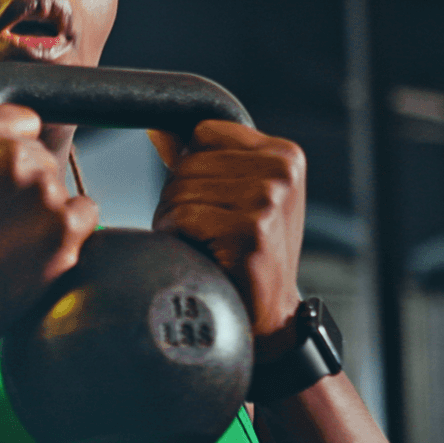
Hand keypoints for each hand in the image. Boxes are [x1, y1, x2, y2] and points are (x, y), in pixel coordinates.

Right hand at [0, 104, 99, 338]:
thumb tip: (0, 131)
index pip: (22, 119)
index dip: (15, 142)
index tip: (6, 168)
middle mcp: (15, 159)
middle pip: (41, 155)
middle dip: (27, 179)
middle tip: (0, 214)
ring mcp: (45, 194)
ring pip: (59, 185)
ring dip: (44, 205)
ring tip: (11, 237)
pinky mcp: (67, 229)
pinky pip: (85, 211)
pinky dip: (69, 226)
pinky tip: (38, 244)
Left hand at [149, 121, 306, 354]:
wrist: (269, 315)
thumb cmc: (248, 254)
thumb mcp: (237, 195)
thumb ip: (203, 157)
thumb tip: (159, 127)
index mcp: (284, 154)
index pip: (203, 133)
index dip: (192, 167)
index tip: (212, 201)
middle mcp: (282, 170)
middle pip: (188, 162)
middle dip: (180, 198)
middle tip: (205, 231)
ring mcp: (269, 198)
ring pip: (180, 189)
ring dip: (176, 220)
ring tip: (205, 243)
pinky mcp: (251, 228)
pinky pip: (182, 217)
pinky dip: (177, 237)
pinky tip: (202, 254)